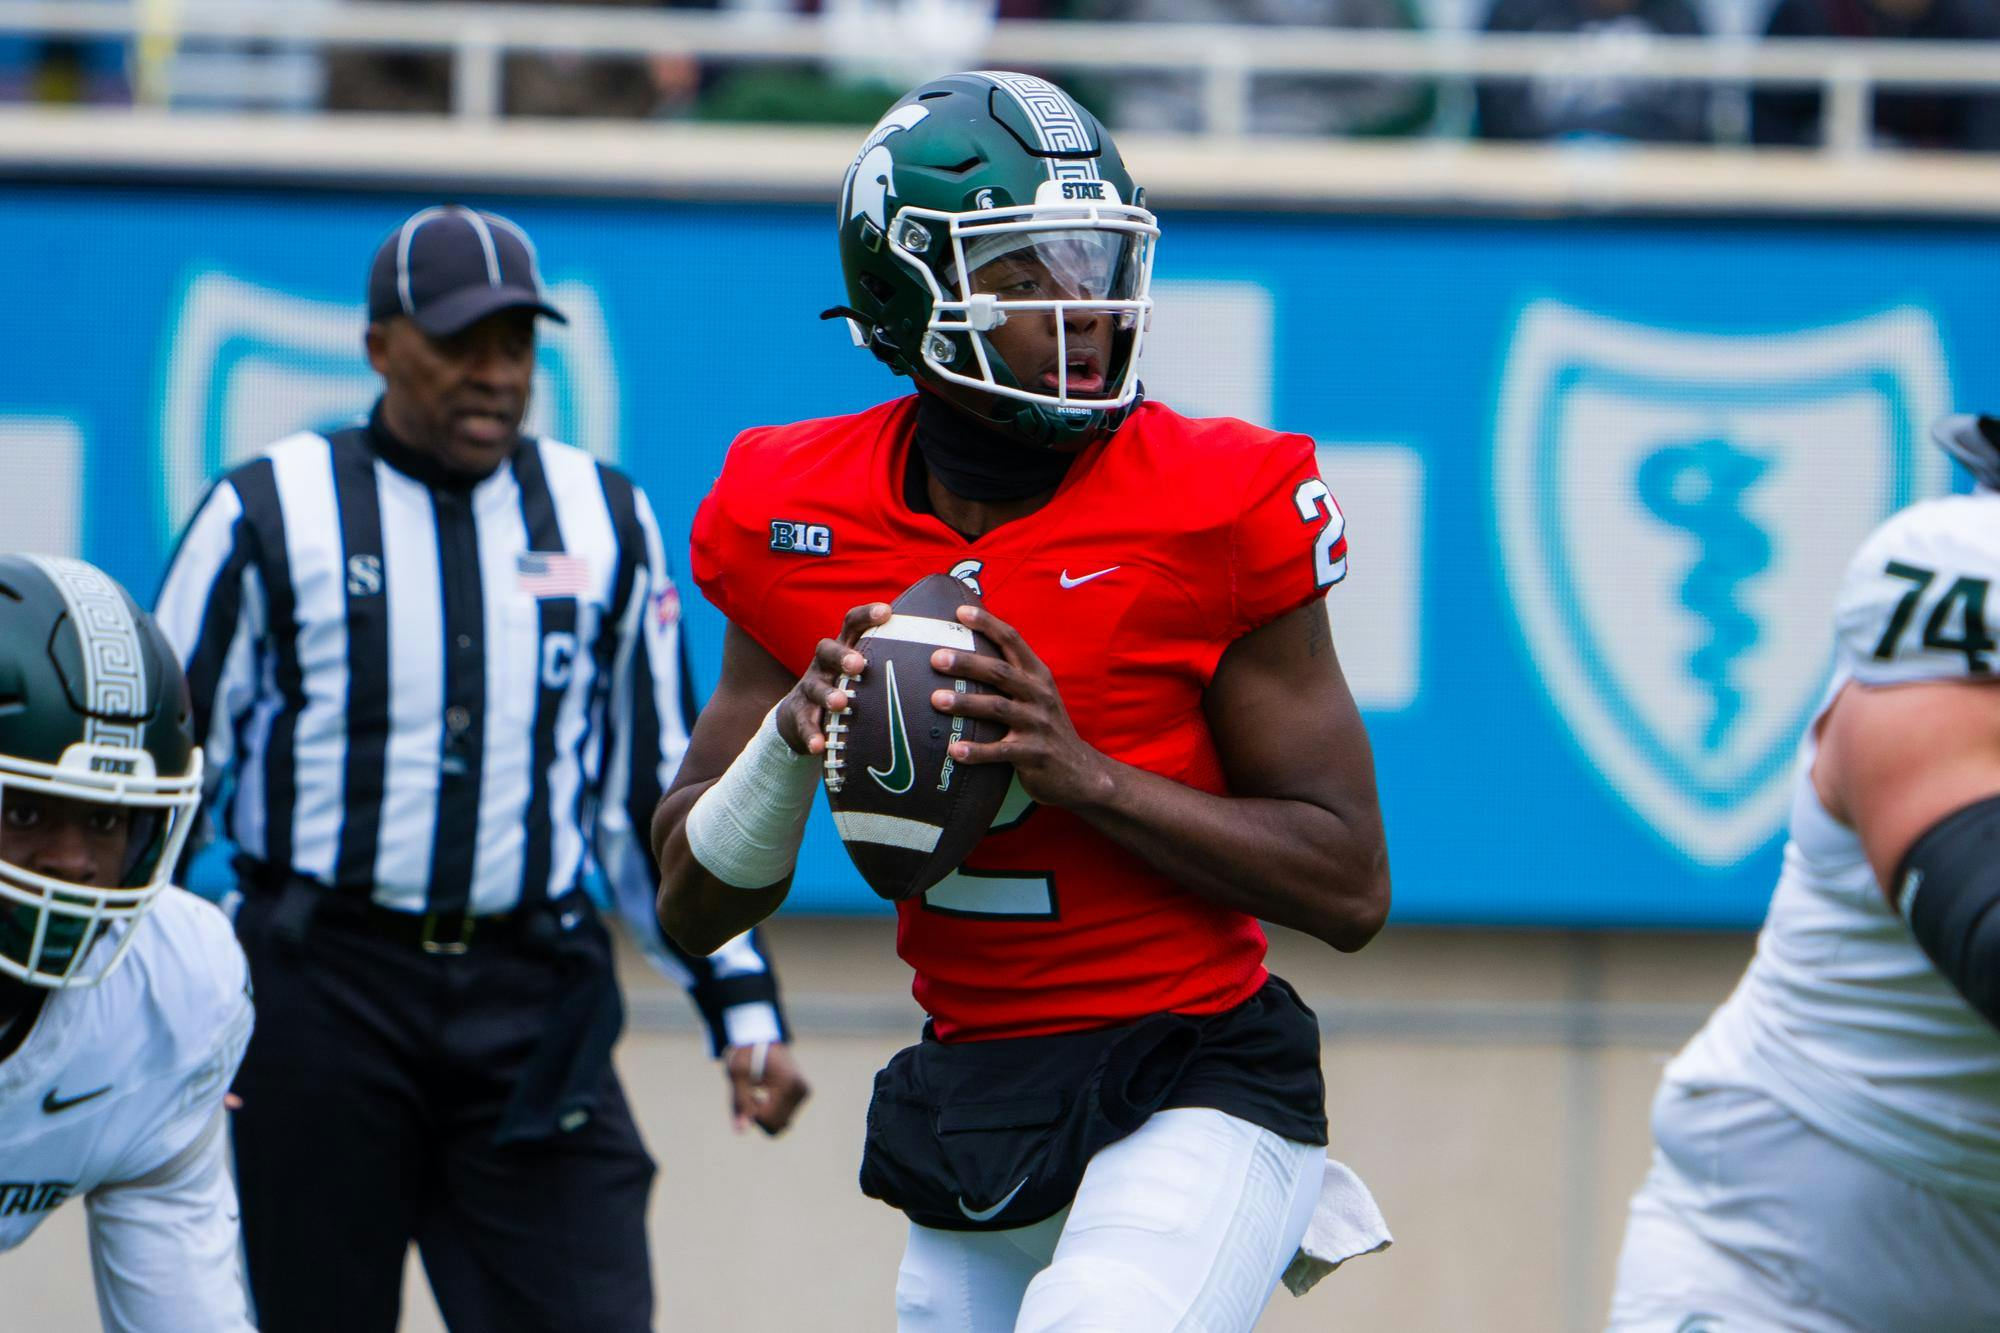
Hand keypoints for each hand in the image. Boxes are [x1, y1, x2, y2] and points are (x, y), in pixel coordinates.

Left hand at [723, 1041, 810, 1136]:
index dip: (750, 1115)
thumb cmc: (747, 1055)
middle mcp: (801, 1089)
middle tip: (750, 1097)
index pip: (768, 1119)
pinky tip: (767, 1095)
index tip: (745, 1097)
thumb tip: (742, 1131)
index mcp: (787, 1083)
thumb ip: (740, 1104)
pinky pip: (784, 1117)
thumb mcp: (737, 1076)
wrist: (762, 1039)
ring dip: (764, 1115)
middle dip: (759, 1117)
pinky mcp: (803, 1095)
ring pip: (780, 1124)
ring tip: (758, 1094)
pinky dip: (772, 1112)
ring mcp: (804, 1093)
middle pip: (776, 1126)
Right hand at [775, 603, 889, 758]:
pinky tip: (819, 746)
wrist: (801, 718)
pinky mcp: (798, 715)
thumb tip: (948, 655)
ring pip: (815, 686)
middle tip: (859, 663)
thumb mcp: (867, 674)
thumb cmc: (850, 690)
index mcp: (844, 649)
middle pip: (827, 649)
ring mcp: (809, 689)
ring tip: (841, 703)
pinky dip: (810, 734)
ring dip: (828, 694)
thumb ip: (896, 664)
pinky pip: (803, 724)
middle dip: (842, 655)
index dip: (867, 615)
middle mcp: (824, 664)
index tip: (887, 611)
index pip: (852, 624)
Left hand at [928, 605, 1116, 809]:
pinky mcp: (1034, 755)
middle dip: (968, 662)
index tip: (960, 611)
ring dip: (966, 702)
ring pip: (998, 708)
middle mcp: (1039, 695)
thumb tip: (965, 653)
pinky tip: (954, 750)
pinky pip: (1001, 752)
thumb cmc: (1046, 729)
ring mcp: (1038, 725)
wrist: (1081, 772)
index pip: (1013, 641)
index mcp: (1038, 676)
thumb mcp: (1037, 696)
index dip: (987, 624)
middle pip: (1000, 672)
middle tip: (936, 657)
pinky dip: (976, 751)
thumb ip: (1011, 676)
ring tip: (936, 699)